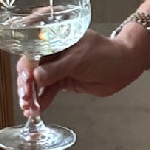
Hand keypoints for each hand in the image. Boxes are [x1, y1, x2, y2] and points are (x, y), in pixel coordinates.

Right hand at [16, 29, 149, 117]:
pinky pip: (48, 91)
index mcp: (54, 39)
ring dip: (32, 96)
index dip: (26, 67)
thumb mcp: (79, 60)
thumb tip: (36, 77)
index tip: (25, 80)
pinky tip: (35, 110)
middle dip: (26, 84)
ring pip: (38, 82)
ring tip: (29, 108)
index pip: (31, 51)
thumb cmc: (105, 54)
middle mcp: (53, 52)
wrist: (124, 67)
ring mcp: (57, 67)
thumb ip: (57, 69)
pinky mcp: (63, 81)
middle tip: (25, 98)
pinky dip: (41, 100)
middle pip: (31, 68)